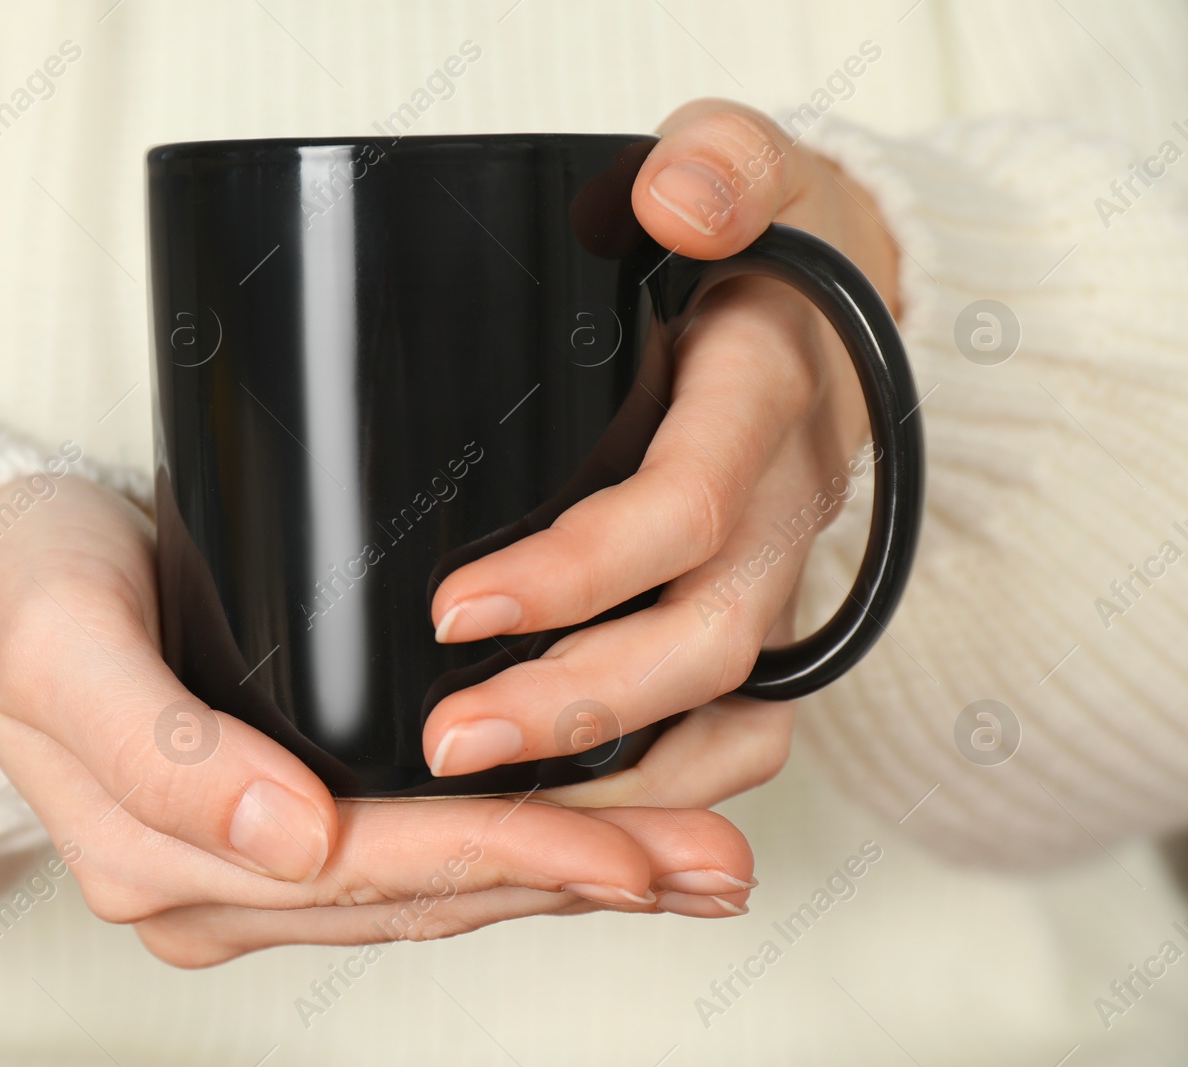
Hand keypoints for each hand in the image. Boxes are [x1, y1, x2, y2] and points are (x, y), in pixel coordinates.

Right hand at [0, 474, 756, 968]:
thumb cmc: (18, 592)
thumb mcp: (60, 645)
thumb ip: (159, 747)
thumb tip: (292, 840)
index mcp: (168, 860)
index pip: (375, 870)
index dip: (510, 859)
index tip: (635, 851)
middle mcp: (222, 889)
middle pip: (429, 892)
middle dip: (578, 879)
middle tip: (719, 863)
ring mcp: (251, 872)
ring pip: (436, 888)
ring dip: (573, 877)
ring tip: (703, 863)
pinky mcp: (279, 835)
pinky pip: (412, 859)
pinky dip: (516, 851)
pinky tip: (605, 840)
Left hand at [423, 99, 900, 808]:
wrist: (842, 307)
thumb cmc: (770, 244)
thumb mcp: (751, 165)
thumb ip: (722, 165)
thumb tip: (680, 198)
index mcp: (763, 403)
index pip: (681, 511)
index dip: (576, 573)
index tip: (450, 610)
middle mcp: (784, 510)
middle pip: (702, 642)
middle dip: (577, 707)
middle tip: (445, 747)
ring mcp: (781, 573)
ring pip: (729, 710)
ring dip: (620, 773)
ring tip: (495, 818)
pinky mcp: (760, 612)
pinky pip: (737, 726)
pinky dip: (667, 780)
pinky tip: (569, 814)